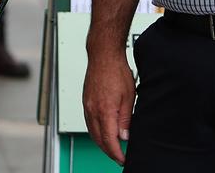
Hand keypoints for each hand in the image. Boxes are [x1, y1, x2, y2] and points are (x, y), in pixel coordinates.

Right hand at [82, 50, 134, 164]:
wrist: (103, 55)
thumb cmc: (117, 71)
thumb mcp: (129, 96)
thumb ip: (125, 119)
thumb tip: (124, 136)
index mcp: (104, 111)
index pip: (109, 140)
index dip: (116, 153)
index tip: (123, 159)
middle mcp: (92, 110)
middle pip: (98, 140)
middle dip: (109, 151)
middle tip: (119, 157)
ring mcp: (87, 106)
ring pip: (92, 132)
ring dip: (101, 143)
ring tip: (113, 148)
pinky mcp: (85, 102)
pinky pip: (88, 123)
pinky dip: (95, 132)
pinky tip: (103, 132)